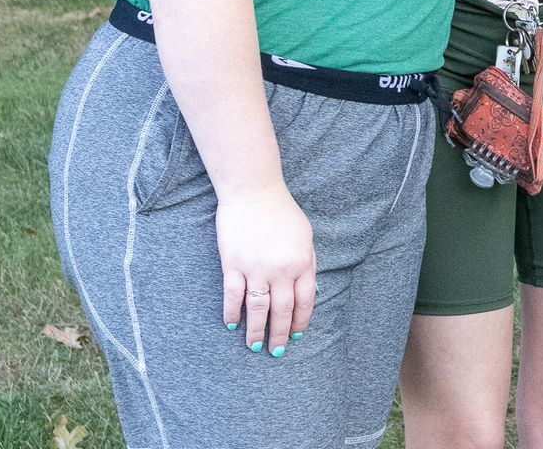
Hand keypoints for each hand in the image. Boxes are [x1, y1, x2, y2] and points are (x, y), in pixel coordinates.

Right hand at [216, 186, 315, 354]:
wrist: (254, 191)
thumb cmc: (281, 212)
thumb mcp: (305, 236)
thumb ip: (308, 264)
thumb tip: (310, 292)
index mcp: (302, 262)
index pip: (305, 301)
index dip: (300, 321)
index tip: (296, 335)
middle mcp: (281, 269)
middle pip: (282, 310)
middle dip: (280, 334)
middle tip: (276, 352)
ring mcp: (256, 268)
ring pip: (258, 308)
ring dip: (256, 331)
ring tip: (254, 346)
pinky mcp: (233, 264)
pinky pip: (233, 295)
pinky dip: (232, 313)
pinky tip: (232, 324)